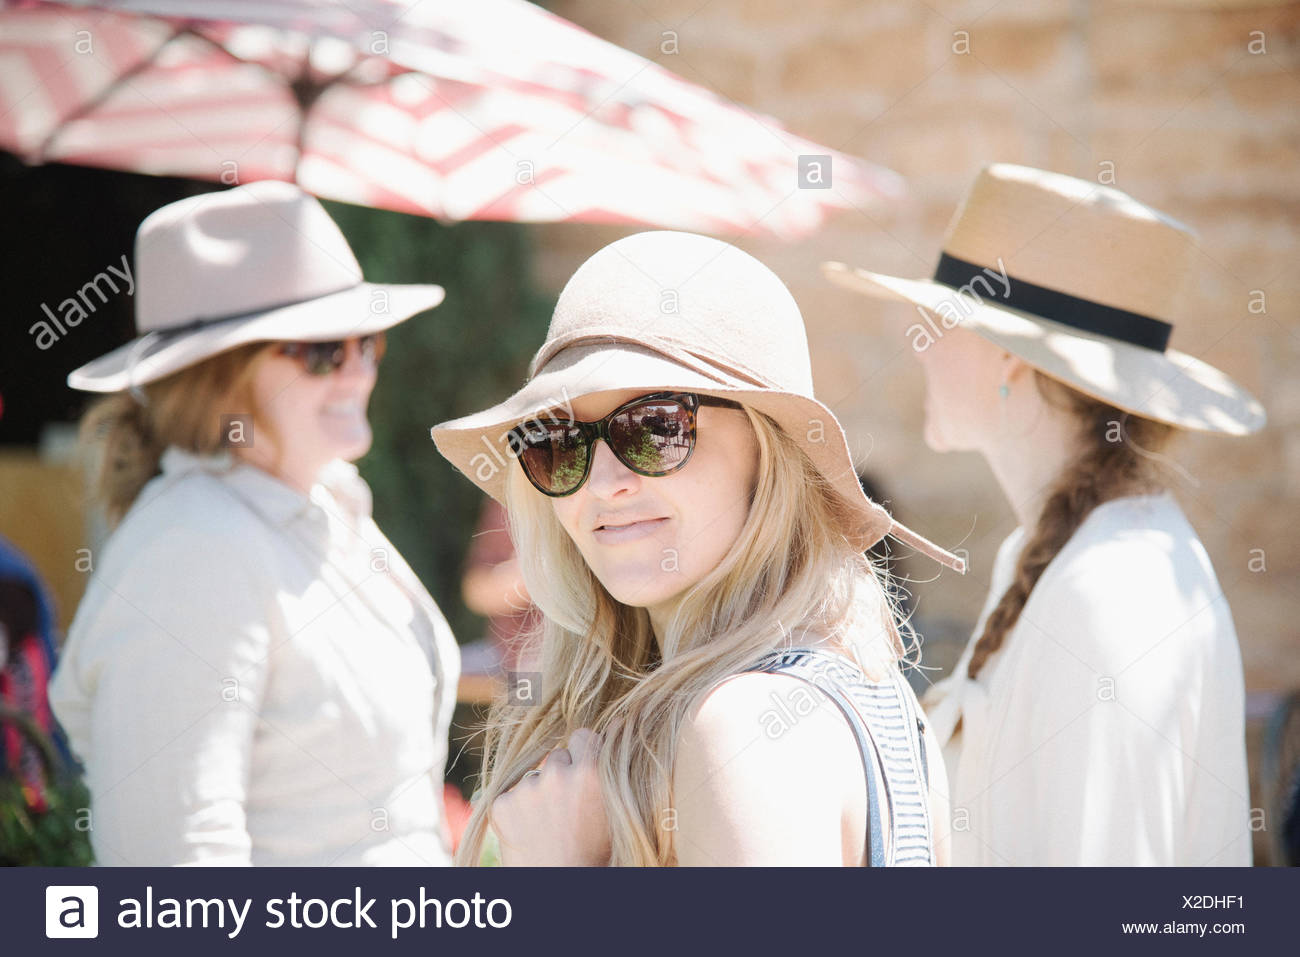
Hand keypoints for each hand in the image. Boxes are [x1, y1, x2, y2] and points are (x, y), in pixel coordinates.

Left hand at [491, 728, 610, 865]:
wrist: (559, 887)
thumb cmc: (596, 856)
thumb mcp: (615, 812)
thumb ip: (613, 770)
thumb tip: (619, 723)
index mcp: (591, 773)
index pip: (583, 735)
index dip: (583, 753)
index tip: (583, 771)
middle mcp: (557, 773)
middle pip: (557, 756)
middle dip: (561, 775)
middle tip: (567, 810)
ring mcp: (527, 788)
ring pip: (533, 777)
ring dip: (538, 794)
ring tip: (548, 827)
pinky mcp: (502, 804)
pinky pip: (511, 795)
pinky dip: (516, 811)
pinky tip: (529, 833)